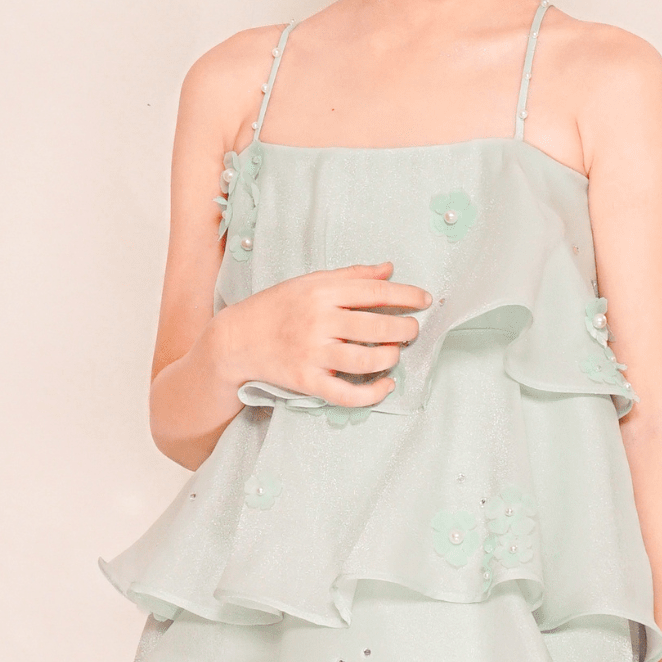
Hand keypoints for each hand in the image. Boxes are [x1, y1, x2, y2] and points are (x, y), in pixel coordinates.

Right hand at [219, 262, 430, 409]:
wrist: (236, 339)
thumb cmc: (276, 307)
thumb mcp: (310, 281)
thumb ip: (351, 276)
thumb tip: (389, 269)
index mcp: (321, 291)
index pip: (375, 291)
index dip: (406, 295)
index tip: (424, 300)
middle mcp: (319, 320)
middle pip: (377, 325)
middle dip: (404, 328)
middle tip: (412, 330)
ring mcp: (313, 353)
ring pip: (367, 359)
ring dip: (391, 357)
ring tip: (395, 353)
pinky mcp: (307, 381)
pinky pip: (347, 393)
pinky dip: (372, 393)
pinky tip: (385, 386)